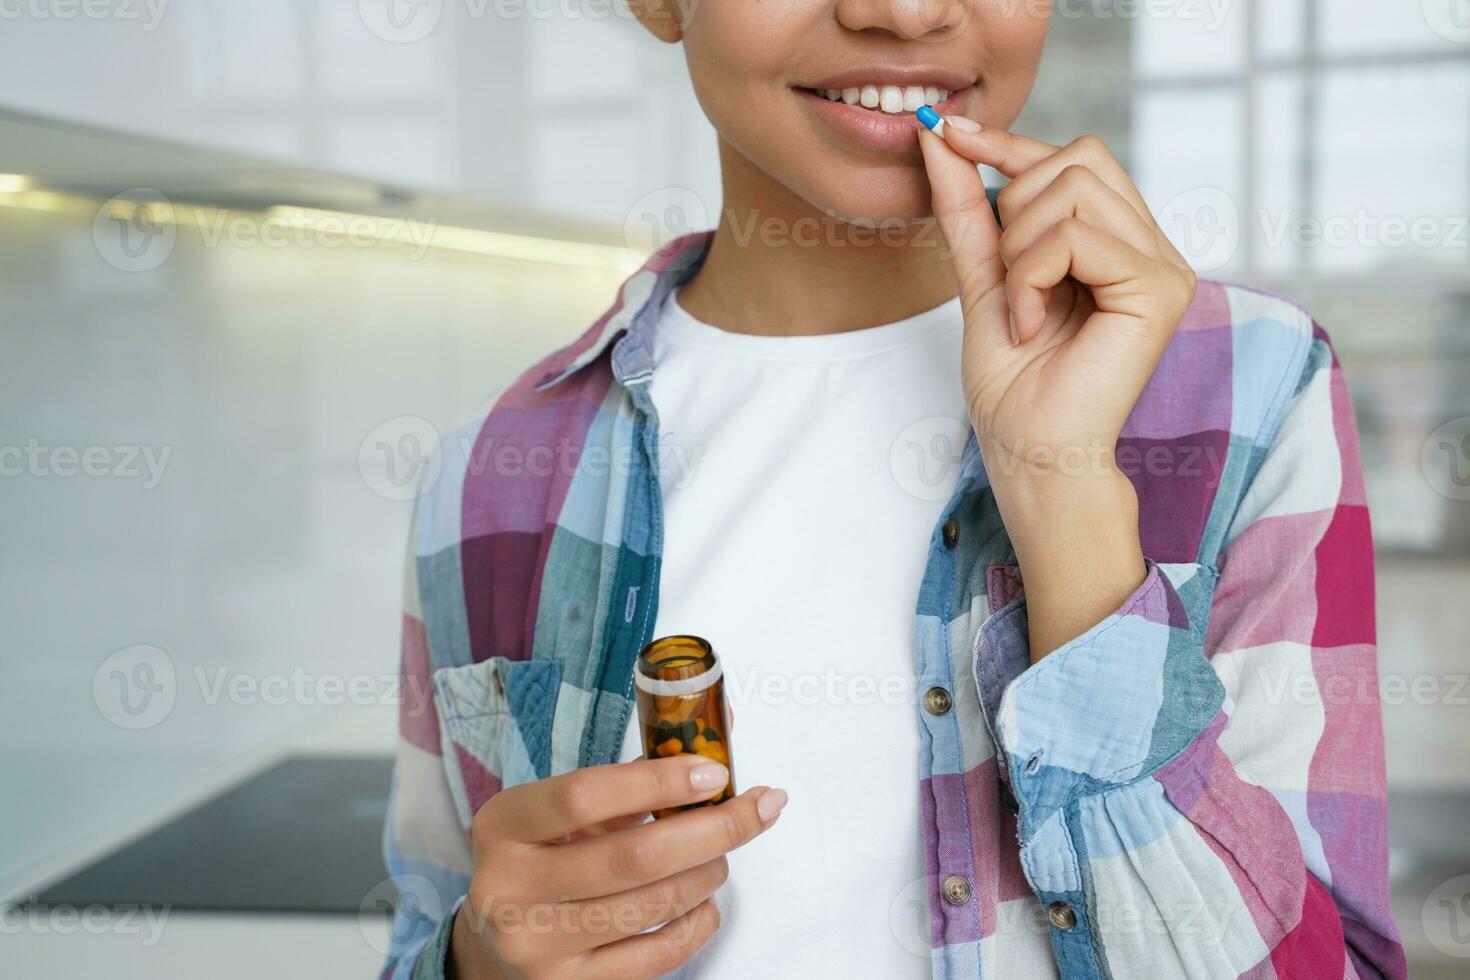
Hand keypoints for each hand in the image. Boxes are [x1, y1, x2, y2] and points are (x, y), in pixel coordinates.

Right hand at [450, 755, 786, 979]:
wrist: (496, 945)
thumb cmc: (546, 859)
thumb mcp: (566, 812)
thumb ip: (635, 775)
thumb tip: (719, 732)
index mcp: (504, 826)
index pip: (585, 795)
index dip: (659, 781)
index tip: (715, 772)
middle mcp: (509, 889)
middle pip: (634, 856)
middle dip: (713, 829)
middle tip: (757, 808)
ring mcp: (537, 947)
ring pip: (654, 904)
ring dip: (708, 873)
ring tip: (721, 855)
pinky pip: (659, 953)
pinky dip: (698, 921)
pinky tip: (704, 901)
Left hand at [918, 122, 1195, 480]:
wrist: (1031, 454)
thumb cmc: (1014, 385)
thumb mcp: (982, 276)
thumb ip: (969, 208)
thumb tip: (940, 136)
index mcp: (1120, 241)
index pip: (1075, 158)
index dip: (1010, 144)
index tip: (949, 134)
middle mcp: (1152, 246)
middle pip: (1079, 157)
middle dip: (1017, 210)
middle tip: (1011, 283)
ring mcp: (1164, 265)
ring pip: (1073, 189)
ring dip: (1020, 251)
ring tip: (1023, 311)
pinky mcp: (1159, 288)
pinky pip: (1074, 237)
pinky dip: (1030, 278)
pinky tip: (1032, 325)